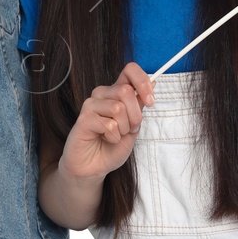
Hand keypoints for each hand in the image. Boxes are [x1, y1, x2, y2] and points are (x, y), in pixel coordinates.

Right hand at [58, 63, 155, 181]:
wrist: (94, 167)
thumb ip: (139, 107)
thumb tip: (154, 84)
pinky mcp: (83, 118)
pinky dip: (113, 137)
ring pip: (118, 108)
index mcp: (116, 93)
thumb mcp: (133, 127)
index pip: (129, 70)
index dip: (143, 81)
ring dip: (123, 129)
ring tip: (115, 136)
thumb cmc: (112, 147)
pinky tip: (104, 139)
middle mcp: (102, 94)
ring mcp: (91, 105)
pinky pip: (108, 124)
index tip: (150, 101)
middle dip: (135, 116)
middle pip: (126, 91)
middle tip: (129, 130)